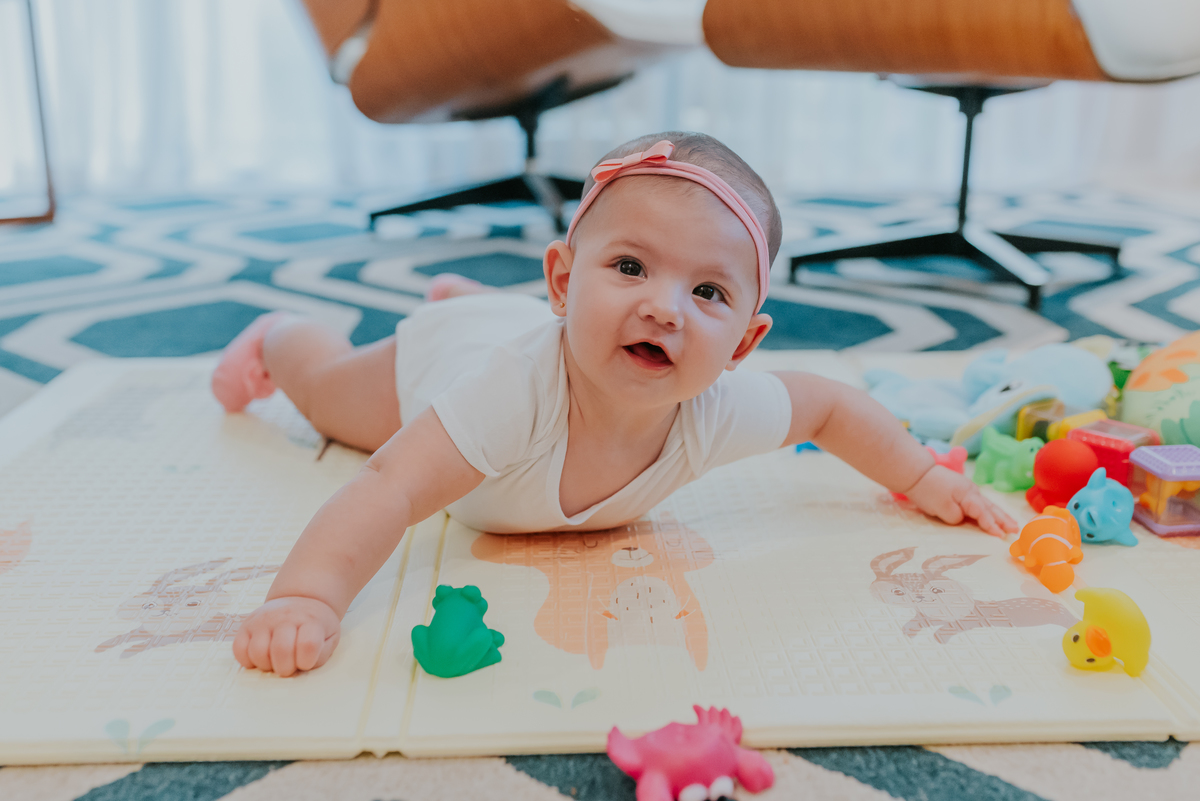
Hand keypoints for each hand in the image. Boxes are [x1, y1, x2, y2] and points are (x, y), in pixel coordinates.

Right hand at [233, 596, 340, 676]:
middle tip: (289, 666)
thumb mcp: (330, 636)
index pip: (307, 645)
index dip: (306, 661)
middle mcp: (285, 617)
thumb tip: (302, 668)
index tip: (306, 661)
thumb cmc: (315, 625)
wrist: (301, 599)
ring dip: (266, 665)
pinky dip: (247, 660)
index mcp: (310, 621)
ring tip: (275, 661)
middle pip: (281, 650)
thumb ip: (321, 655)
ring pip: (257, 652)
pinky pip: (238, 649)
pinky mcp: (246, 625)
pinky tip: (261, 657)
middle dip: (285, 668)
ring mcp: (263, 620)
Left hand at [903, 465, 1018, 537]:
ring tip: (1012, 524)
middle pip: (990, 508)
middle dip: (1003, 519)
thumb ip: (956, 517)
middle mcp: (972, 492)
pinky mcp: (963, 491)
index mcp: (967, 495)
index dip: (991, 525)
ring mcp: (968, 490)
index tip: (1000, 536)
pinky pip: (981, 503)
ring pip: (988, 505)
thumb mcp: (941, 508)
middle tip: (1016, 529)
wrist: (917, 473)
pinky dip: (990, 510)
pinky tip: (995, 514)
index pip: (982, 513)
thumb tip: (964, 520)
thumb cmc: (928, 490)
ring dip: (1000, 515)